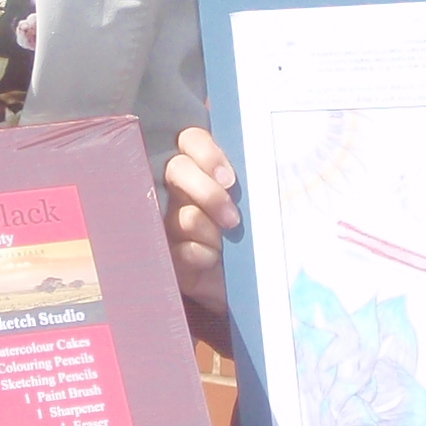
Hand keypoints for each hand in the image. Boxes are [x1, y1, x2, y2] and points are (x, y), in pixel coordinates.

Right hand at [163, 125, 238, 314]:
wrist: (251, 286)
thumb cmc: (255, 238)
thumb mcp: (255, 206)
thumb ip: (250, 184)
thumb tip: (258, 170)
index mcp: (202, 169)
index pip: (191, 140)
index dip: (206, 153)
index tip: (229, 179)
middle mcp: (179, 190)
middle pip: (177, 170)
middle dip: (208, 193)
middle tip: (232, 219)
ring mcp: (168, 221)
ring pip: (185, 216)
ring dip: (211, 233)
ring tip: (226, 246)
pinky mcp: (166, 254)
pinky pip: (182, 250)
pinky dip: (203, 257)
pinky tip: (212, 262)